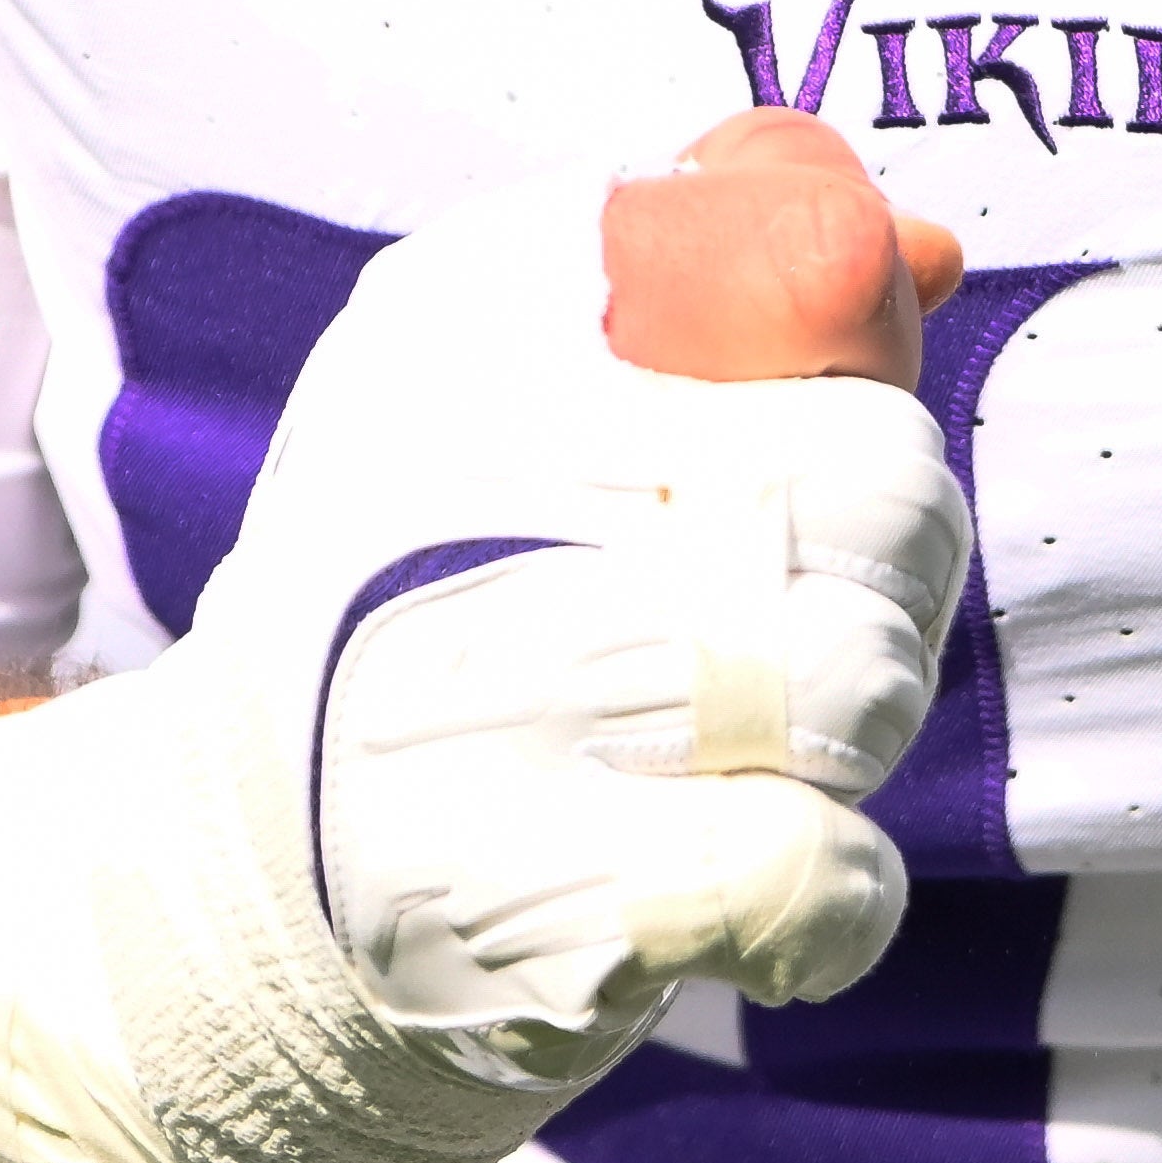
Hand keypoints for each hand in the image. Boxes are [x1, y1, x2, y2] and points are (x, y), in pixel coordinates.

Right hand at [0, 119, 979, 1162]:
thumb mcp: (510, 370)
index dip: (859, 385)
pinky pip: (814, 870)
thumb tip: (935, 253)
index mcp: (476, 332)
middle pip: (888, 484)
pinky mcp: (546, 908)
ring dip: (849, 724)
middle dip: (894, 559)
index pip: (816, 284)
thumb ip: (728, 283)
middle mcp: (471, 497)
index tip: (789, 442)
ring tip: (736, 737)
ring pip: (864, 678)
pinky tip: (743, 871)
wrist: (226, 878)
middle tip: (787, 608)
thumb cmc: (424, 587)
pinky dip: (827, 893)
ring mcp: (501, 715)